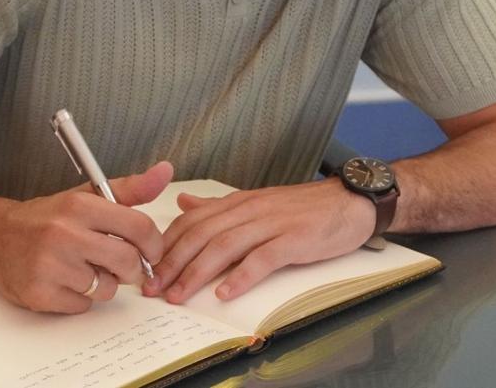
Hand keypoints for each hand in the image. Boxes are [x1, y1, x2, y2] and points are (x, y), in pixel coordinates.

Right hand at [0, 160, 172, 312]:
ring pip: (107, 288)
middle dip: (134, 269)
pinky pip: (84, 305)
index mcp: (80, 205)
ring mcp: (50, 265)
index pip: (137, 226)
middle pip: (126, 261)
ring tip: (87, 268)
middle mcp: (64, 233)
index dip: (153, 244)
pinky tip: (66, 281)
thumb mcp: (87, 195)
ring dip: (105, 283)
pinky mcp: (40, 294)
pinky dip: (82, 298)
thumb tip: (166, 171)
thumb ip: (130, 189)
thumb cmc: (48, 217)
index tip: (152, 252)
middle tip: (127, 267)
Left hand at [144, 178, 374, 303]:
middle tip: (153, 287)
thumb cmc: (301, 208)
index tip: (148, 268)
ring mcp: (271, 224)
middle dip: (173, 262)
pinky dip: (241, 276)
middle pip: (202, 234)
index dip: (168, 245)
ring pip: (225, 246)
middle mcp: (249, 210)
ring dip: (197, 272)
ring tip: (178, 294)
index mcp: (237, 202)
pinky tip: (225, 292)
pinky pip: (262, 258)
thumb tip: (184, 204)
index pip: (192, 221)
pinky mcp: (293, 240)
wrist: (347, 201)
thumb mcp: (255, 202)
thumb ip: (218, 206)